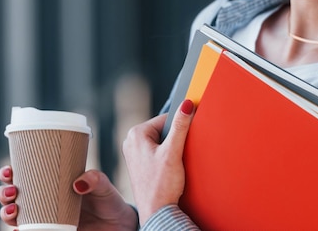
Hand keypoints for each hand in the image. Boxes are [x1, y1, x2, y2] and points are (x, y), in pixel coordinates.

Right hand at [0, 166, 137, 230]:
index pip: (24, 174)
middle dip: (4, 193)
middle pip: (12, 195)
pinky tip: (19, 229)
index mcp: (51, 181)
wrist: (118, 225)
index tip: (9, 171)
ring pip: (14, 215)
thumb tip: (79, 182)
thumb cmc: (108, 200)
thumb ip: (95, 179)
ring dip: (6, 213)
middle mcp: (43, 199)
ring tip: (14, 210)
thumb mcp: (104, 186)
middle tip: (12, 192)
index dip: (9, 173)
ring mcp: (44, 218)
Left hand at [122, 99, 194, 224]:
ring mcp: (134, 153)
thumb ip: (180, 126)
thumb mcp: (173, 152)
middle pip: (162, 130)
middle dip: (174, 141)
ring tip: (171, 165)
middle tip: (176, 156)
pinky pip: (156, 152)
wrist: (157, 212)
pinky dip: (165, 158)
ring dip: (170, 150)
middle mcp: (131, 141)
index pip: (165, 119)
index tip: (185, 140)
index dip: (178, 128)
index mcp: (136, 134)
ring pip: (160, 142)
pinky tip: (167, 170)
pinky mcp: (139, 164)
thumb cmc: (161, 186)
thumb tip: (186, 105)